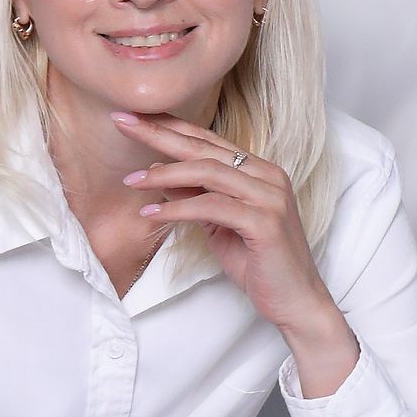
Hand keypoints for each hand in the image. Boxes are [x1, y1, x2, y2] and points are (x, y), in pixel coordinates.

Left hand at [114, 112, 355, 391]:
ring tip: (131, 180)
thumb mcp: (218, 224)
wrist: (294, 299)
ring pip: (208, 172)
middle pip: (205, 148)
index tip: (134, 117)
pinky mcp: (265, 222)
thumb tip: (156, 174)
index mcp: (260, 171)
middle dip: (159, 134)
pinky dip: (178, 208)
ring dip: (164, 174)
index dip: (171, 126)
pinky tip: (151, 214)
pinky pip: (212, 206)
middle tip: (122, 122)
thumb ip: (195, 196)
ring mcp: (270, 197)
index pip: (209, 140)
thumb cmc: (258, 262)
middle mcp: (268, 176)